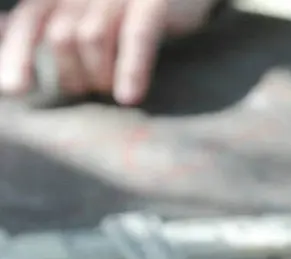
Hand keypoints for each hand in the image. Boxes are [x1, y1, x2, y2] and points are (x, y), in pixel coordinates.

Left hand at [0, 0, 218, 103]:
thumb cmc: (136, 9)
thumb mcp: (89, 12)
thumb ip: (54, 24)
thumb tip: (7, 52)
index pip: (29, 20)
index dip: (17, 54)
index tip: (16, 89)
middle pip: (61, 36)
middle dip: (71, 75)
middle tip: (90, 92)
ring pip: (92, 38)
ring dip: (100, 75)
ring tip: (115, 93)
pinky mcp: (155, 3)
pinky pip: (137, 37)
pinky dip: (131, 68)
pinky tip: (129, 96)